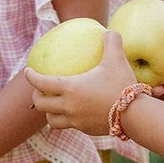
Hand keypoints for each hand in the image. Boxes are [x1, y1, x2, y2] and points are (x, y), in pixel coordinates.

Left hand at [26, 30, 163, 136]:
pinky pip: (70, 125)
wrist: (135, 115)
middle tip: (39, 90)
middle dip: (36, 97)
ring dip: (49, 113)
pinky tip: (75, 113)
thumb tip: (109, 31)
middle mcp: (69, 106)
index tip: (28, 71)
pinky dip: (67, 119)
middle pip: (41, 105)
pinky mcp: (86, 130)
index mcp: (70, 88)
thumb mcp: (117, 59)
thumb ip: (111, 42)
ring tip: (53, 106)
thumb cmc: (123, 85)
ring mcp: (76, 121)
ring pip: (52, 121)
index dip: (31, 76)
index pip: (41, 83)